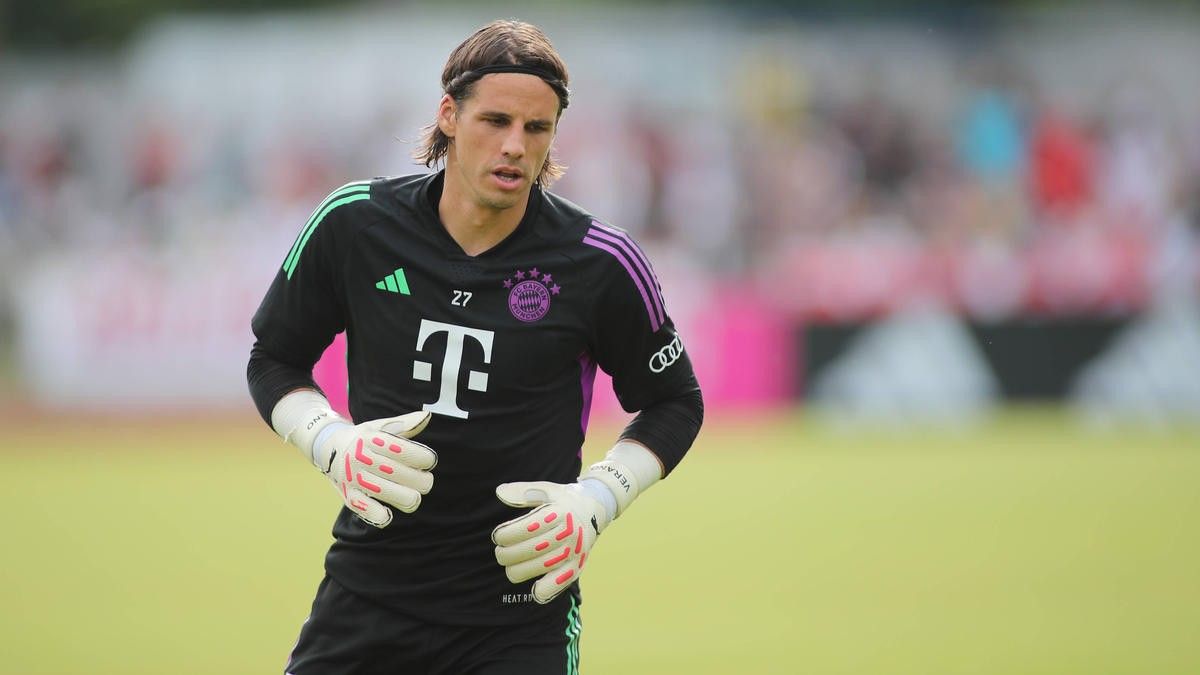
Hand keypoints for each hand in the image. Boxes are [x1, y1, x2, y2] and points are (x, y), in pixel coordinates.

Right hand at [312, 411, 437, 527]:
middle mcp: (361, 458)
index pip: (404, 450)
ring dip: (411, 498)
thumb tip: (427, 417)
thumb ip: (404, 424)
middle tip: (425, 480)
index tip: (429, 461)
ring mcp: (354, 478)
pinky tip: (389, 511)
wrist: (327, 448)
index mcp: (371, 439)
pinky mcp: (348, 496)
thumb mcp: (379, 426)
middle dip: (422, 480)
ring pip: (393, 495)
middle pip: (402, 475)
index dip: (424, 458)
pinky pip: (370, 511)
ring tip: (414, 495)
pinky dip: (383, 515)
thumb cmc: (363, 438)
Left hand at [492, 481, 610, 603]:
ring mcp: (574, 552)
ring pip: (538, 568)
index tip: (497, 536)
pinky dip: (543, 591)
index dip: (505, 535)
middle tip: (500, 552)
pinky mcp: (577, 567)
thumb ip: (523, 492)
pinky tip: (533, 587)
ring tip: (510, 565)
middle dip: (506, 554)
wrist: (595, 510)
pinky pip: (558, 584)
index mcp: (560, 512)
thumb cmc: (563, 500)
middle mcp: (568, 533)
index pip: (526, 528)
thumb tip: (499, 492)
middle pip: (529, 550)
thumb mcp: (546, 490)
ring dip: (516, 571)